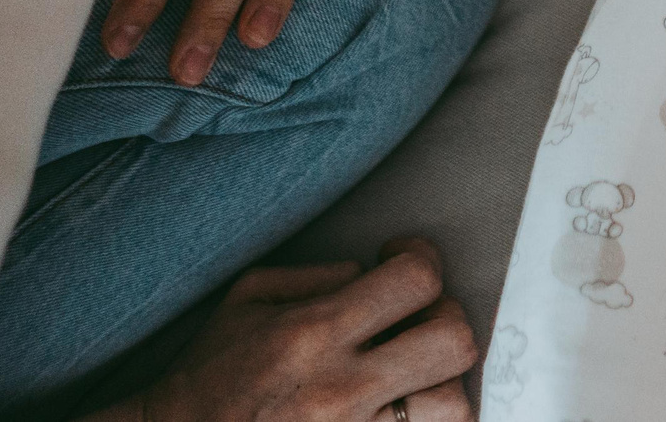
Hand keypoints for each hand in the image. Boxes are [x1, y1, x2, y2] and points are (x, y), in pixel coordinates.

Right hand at [127, 237, 475, 421]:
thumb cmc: (211, 372)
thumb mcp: (247, 298)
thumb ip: (318, 275)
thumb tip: (370, 272)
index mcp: (315, 333)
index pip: (416, 282)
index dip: (421, 259)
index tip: (401, 259)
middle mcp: (344, 388)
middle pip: (454, 342)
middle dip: (446, 318)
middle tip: (418, 316)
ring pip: (454, 404)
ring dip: (443, 379)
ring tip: (414, 369)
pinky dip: (422, 416)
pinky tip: (396, 402)